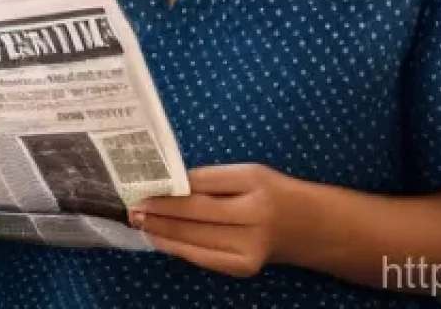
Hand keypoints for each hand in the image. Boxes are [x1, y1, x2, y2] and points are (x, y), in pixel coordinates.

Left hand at [130, 164, 291, 277]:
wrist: (307, 227)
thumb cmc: (271, 192)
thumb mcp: (248, 173)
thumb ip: (212, 179)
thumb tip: (170, 186)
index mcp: (253, 182)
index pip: (201, 184)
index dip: (170, 187)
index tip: (144, 185)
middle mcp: (252, 215)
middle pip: (195, 214)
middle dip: (160, 211)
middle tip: (133, 208)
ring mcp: (249, 246)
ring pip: (195, 238)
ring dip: (162, 231)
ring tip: (139, 223)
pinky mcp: (243, 267)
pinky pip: (203, 257)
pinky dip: (178, 248)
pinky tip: (159, 240)